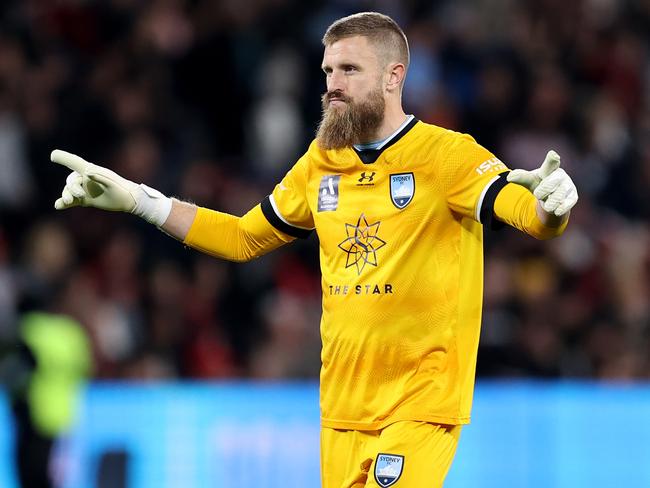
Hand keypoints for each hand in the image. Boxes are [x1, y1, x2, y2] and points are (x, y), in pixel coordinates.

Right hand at [51, 149, 171, 225]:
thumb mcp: (113, 183)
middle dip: (71, 188)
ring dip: (66, 196)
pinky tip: (58, 206)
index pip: (75, 163)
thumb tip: (87, 172)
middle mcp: (86, 179)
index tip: (53, 155)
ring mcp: (85, 190)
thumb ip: (100, 177)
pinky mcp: (86, 200)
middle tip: (79, 195)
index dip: (64, 158)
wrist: (129, 200)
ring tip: (67, 202)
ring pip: (69, 191)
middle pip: (71, 181)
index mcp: (92, 171)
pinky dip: (64, 203)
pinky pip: (72, 201)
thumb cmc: (122, 189)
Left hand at [507, 150, 577, 216]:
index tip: (553, 155)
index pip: (551, 163)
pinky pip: (566, 205)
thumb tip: (509, 177)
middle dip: (542, 191)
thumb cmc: (541, 185)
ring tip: (547, 201)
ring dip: (549, 202)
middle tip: (538, 194)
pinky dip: (558, 209)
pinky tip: (556, 209)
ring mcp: (569, 186)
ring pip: (557, 197)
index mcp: (550, 169)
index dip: (552, 160)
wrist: (552, 198)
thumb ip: (522, 178)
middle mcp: (561, 176)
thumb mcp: (530, 181)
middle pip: (549, 184)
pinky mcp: (573, 197)